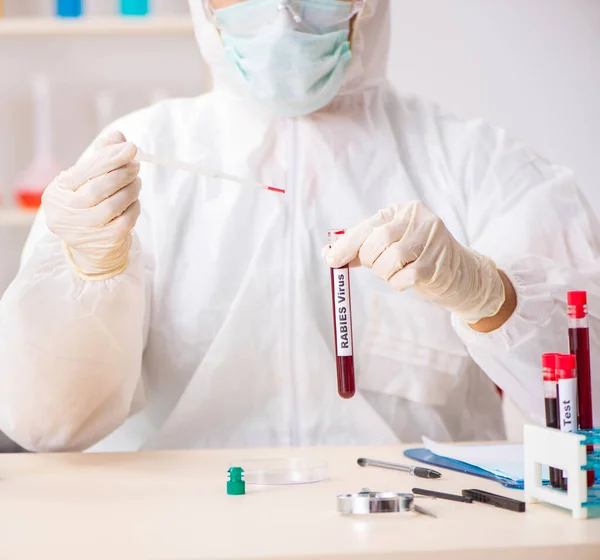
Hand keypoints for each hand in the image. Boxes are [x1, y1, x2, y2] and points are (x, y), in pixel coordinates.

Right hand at [42, 131, 140, 279]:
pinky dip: (134, 207)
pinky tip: (134, 201)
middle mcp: (65, 213)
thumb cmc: (89, 204)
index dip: (110, 157)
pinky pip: (125, 220)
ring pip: (113, 205)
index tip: (131, 148)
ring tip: (137, 182)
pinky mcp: (103, 241)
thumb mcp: (88, 180)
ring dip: (130, 190)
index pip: (85, 170)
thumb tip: (118, 136)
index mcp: (57, 192)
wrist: (92, 245)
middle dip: (122, 173)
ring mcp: (83, 230)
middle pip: (98, 188)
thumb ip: (102, 157)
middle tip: (136, 165)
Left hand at [323, 201, 506, 324]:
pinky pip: (404, 277)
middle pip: (378, 240)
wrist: (461, 274)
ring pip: (390, 258)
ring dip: (384, 272)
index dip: (347, 244)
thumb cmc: (417, 258)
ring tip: (393, 272)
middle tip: (374, 266)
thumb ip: (361, 248)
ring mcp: (430, 240)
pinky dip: (397, 283)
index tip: (331, 259)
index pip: (368, 225)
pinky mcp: (436, 263)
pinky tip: (407, 279)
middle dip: (368, 259)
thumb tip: (328, 254)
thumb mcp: (390, 246)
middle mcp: (418, 219)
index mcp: (403, 210)